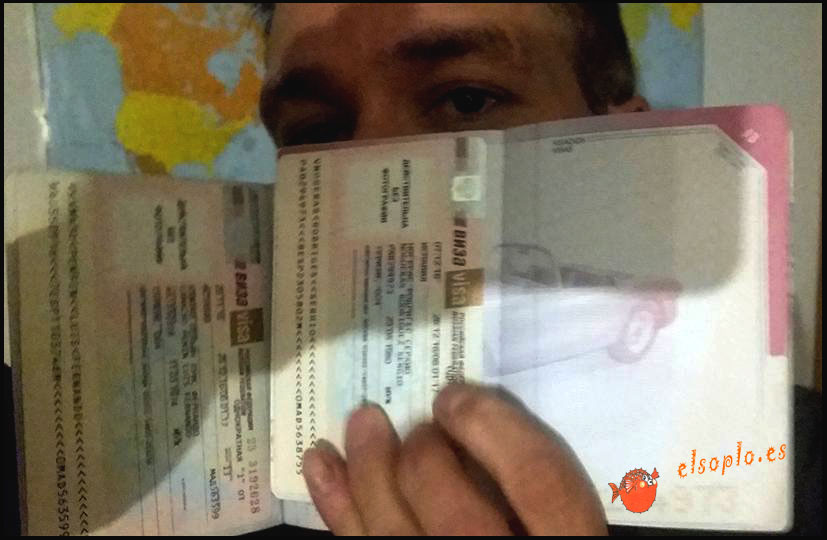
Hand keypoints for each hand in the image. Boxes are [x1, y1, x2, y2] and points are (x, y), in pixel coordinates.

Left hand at [301, 383, 607, 534]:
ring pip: (396, 535)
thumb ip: (537, 488)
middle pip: (457, 514)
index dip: (493, 428)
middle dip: (427, 453)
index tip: (455, 395)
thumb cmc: (528, 536)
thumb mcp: (559, 524)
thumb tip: (478, 422)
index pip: (540, 483)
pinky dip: (338, 507)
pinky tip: (322, 467)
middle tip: (421, 426)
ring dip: (369, 470)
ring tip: (363, 420)